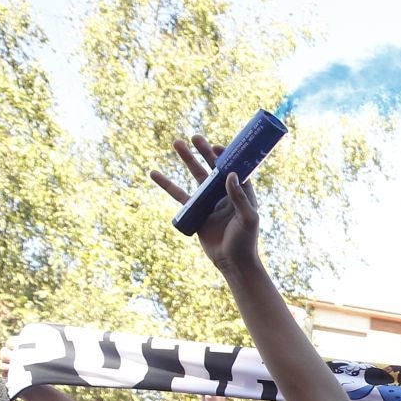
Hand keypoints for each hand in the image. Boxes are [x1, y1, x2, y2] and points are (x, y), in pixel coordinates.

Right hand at [150, 136, 261, 271]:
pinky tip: (154, 173)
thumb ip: (240, 198)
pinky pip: (179, 195)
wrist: (232, 263)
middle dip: (203, 152)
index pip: (233, 168)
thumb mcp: (247, 219)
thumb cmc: (245, 241)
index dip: (225, 156)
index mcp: (242, 192)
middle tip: (194, 137)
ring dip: (186, 159)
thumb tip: (229, 175)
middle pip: (213, 168)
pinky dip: (166, 184)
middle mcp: (225, 194)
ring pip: (195, 176)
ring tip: (176, 142)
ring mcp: (209, 201)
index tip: (215, 147)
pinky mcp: (196, 211)